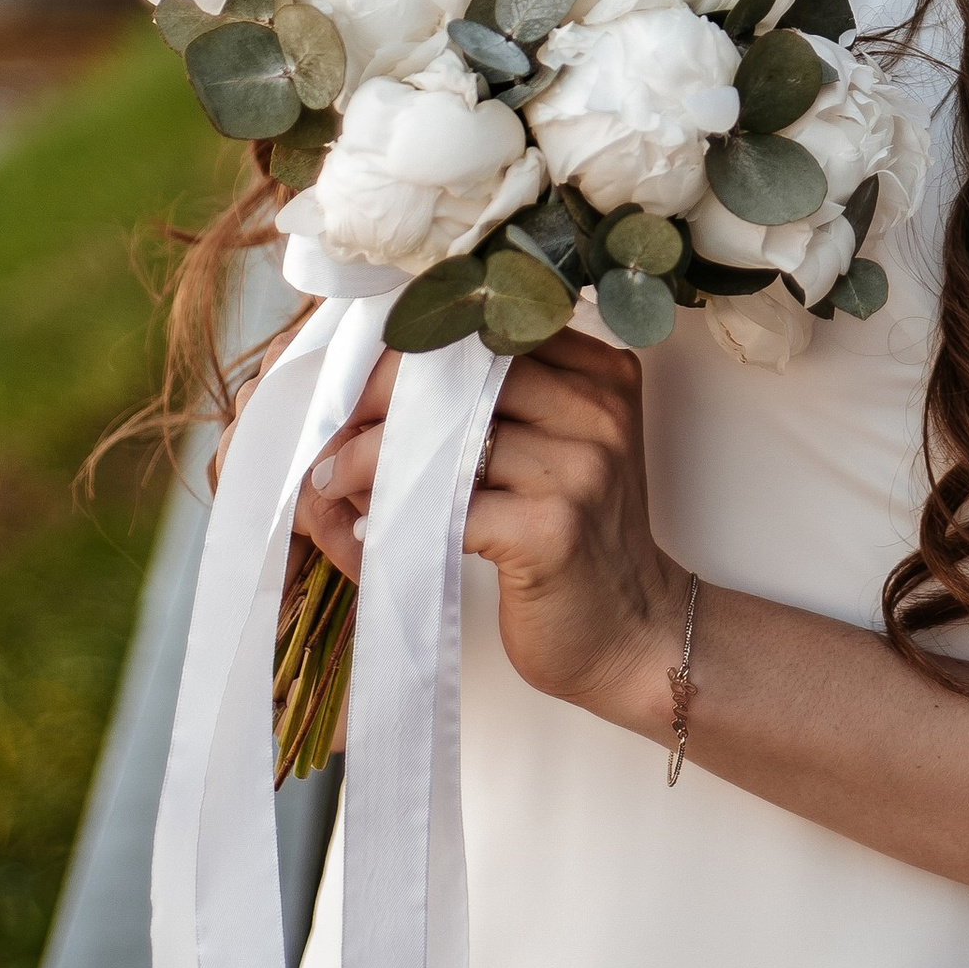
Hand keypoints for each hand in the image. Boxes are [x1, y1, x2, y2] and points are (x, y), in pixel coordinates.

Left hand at [295, 329, 689, 727]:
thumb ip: (500, 407)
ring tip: (334, 486)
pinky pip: (446, 508)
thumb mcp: (562, 451)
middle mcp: (597, 410)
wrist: (634, 634)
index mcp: (602, 375)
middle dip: (382, 403)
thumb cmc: (580, 542)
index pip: (490, 333)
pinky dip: (392, 519)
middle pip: (462, 376)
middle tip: (336, 440)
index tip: (365, 391)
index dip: (414, 355)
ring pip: (444, 442)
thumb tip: (379, 390)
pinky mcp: (551, 530)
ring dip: (370, 465)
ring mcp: (580, 468)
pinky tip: (367, 532)